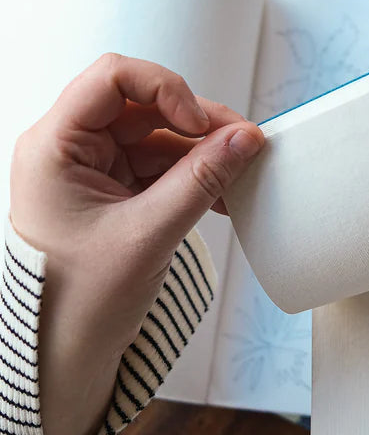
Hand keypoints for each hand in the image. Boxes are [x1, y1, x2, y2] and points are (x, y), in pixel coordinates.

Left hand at [9, 53, 264, 434]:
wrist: (61, 356)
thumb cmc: (78, 303)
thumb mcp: (147, 235)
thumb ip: (200, 180)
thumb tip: (246, 138)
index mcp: (55, 146)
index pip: (112, 78)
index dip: (165, 88)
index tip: (200, 123)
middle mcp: (70, 148)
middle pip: (142, 104)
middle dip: (197, 121)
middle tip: (244, 144)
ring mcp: (92, 169)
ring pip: (158, 134)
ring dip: (202, 151)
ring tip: (240, 174)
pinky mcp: (113, 191)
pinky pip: (161, 165)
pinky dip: (194, 175)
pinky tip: (223, 194)